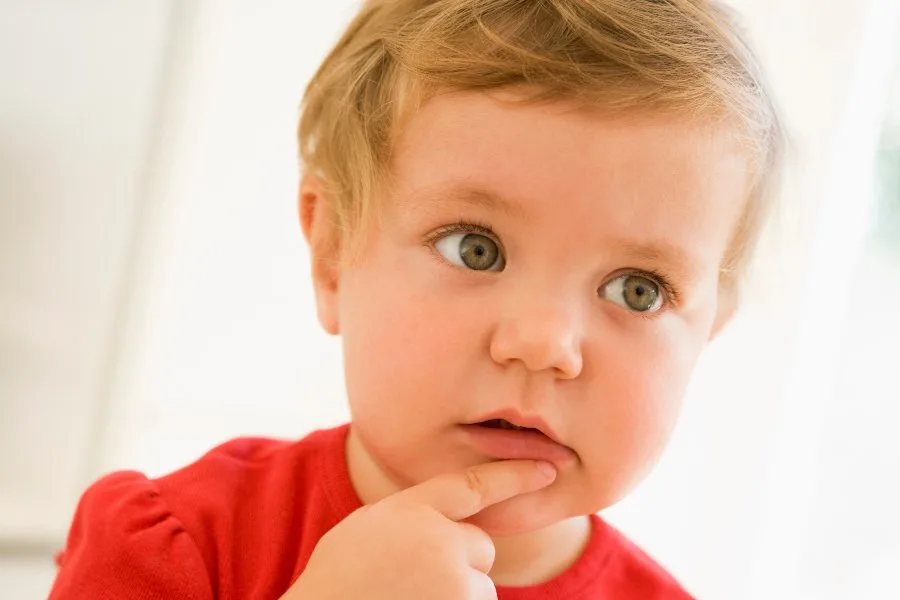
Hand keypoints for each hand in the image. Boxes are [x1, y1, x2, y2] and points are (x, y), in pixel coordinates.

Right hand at [282, 459, 556, 599]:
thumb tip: (446, 524)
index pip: (472, 485)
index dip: (513, 475)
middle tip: (409, 581)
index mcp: (411, 509)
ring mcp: (455, 581)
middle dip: (458, 565)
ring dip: (454, 597)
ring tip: (404, 599)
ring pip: (478, 588)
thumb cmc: (333, 584)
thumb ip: (409, 519)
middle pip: (479, 547)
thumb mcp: (363, 532)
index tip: (548, 469)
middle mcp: (440, 538)